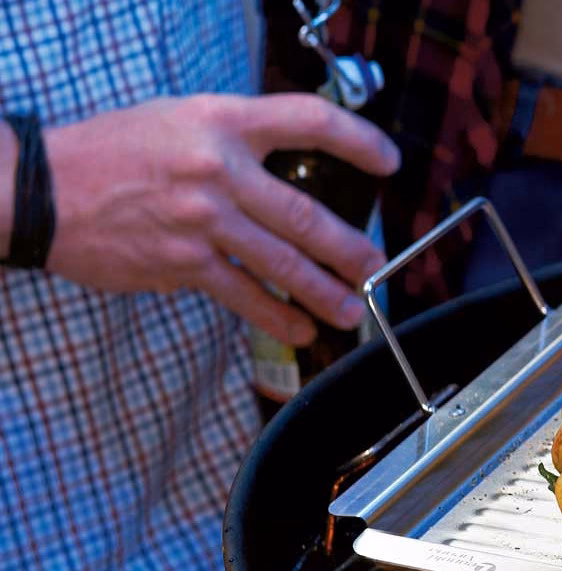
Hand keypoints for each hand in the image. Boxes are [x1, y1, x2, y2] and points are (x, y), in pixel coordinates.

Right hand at [43, 93, 399, 345]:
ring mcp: (203, 221)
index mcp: (222, 122)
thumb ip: (237, 138)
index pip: (308, 120)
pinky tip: (299, 328)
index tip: (387, 161)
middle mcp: (218, 169)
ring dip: (324, 292)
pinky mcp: (183, 263)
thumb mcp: (180, 118)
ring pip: (282, 263)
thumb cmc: (114, 150)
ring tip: (350, 309)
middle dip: (349, 247)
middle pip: (306, 212)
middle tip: (374, 266)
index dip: (357, 140)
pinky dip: (276, 316)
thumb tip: (292, 169)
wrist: (41, 189)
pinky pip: (243, 294)